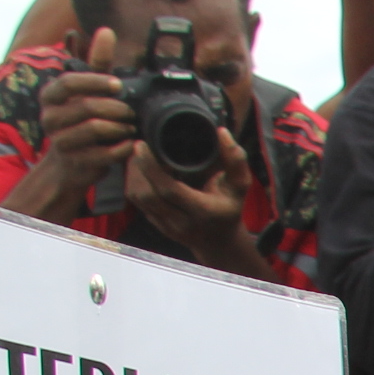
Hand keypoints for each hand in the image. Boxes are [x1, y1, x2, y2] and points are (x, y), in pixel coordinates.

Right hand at [36, 29, 139, 185]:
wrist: (69, 164)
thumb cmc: (81, 120)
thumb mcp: (86, 91)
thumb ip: (96, 63)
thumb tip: (106, 30)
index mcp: (50, 96)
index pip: (70, 82)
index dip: (95, 82)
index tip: (118, 85)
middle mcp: (50, 117)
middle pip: (87, 107)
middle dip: (115, 108)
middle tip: (131, 112)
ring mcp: (60, 141)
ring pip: (94, 129)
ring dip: (119, 127)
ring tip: (131, 127)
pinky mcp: (74, 162)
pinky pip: (102, 154)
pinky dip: (121, 148)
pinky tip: (130, 144)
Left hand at [125, 124, 258, 267]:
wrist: (220, 241)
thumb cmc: (229, 208)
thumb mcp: (240, 186)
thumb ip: (235, 161)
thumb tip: (222, 133)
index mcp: (203, 211)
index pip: (169, 190)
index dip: (151, 167)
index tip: (142, 145)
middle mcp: (182, 223)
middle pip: (148, 194)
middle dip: (138, 168)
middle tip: (139, 147)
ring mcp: (167, 227)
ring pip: (138, 198)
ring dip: (134, 174)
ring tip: (139, 157)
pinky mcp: (156, 225)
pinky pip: (137, 202)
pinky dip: (135, 182)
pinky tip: (141, 171)